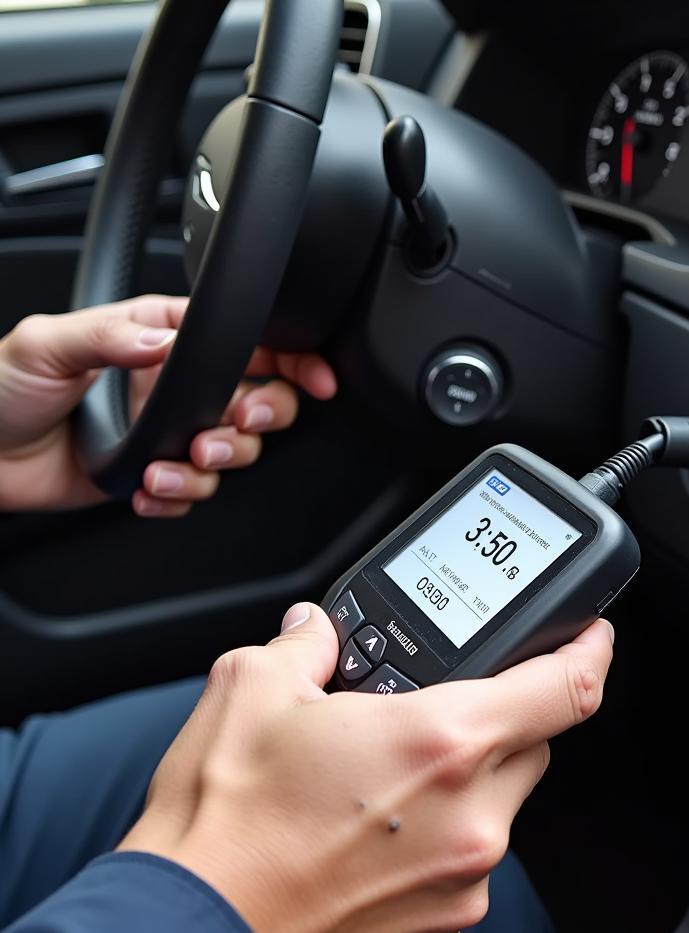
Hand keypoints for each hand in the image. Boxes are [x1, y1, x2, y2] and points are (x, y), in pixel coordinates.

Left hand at [0, 296, 336, 516]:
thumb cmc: (1, 388)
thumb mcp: (45, 344)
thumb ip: (108, 336)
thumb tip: (162, 341)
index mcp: (158, 338)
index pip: (243, 340)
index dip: (290, 358)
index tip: (313, 378)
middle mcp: (173, 386)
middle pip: (258, 400)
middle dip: (260, 419)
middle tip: (229, 430)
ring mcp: (168, 433)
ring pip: (233, 452)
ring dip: (212, 466)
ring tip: (171, 467)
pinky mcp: (154, 474)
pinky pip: (193, 492)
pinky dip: (177, 497)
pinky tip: (144, 488)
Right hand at [118, 606, 613, 932]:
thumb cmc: (223, 827)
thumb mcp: (252, 691)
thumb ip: (304, 644)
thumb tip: (317, 630)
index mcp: (441, 743)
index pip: (565, 689)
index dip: (591, 652)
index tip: (593, 637)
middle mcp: (471, 820)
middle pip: (530, 748)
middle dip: (497, 721)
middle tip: (432, 714)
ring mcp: (460, 886)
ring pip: (498, 811)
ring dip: (461, 787)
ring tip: (380, 786)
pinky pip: (464, 870)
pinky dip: (438, 844)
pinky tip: (372, 841)